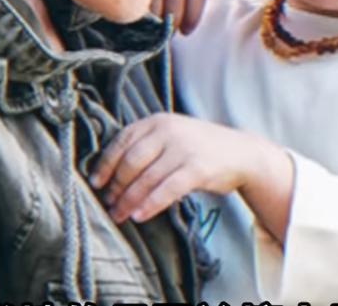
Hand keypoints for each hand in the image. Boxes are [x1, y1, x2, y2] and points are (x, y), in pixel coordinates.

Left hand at [91, 113, 269, 222]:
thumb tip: (110, 173)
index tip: (96, 183)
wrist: (242, 153)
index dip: (105, 164)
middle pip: (130, 162)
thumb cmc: (200, 148)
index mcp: (157, 121)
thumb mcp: (172, 136)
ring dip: (129, 200)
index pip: (122, 141)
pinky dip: (150, 204)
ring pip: (146, 179)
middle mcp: (168, 131)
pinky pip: (166, 190)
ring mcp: (183, 149)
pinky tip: (140, 216)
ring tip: (120, 215)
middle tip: (108, 204)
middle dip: (116, 186)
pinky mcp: (197, 168)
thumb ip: (146, 145)